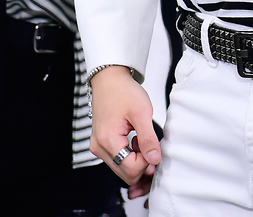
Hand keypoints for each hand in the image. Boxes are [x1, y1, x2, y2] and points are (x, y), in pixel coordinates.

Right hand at [90, 65, 160, 185]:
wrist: (110, 79)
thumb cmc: (124, 91)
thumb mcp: (142, 112)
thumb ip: (148, 138)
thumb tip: (155, 159)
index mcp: (108, 140)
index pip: (130, 169)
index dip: (146, 162)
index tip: (153, 146)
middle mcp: (99, 148)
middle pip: (125, 174)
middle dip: (141, 163)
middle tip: (149, 144)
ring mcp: (98, 146)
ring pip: (121, 168)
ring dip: (135, 159)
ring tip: (140, 139)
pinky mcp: (100, 144)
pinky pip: (116, 160)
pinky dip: (128, 155)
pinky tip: (134, 140)